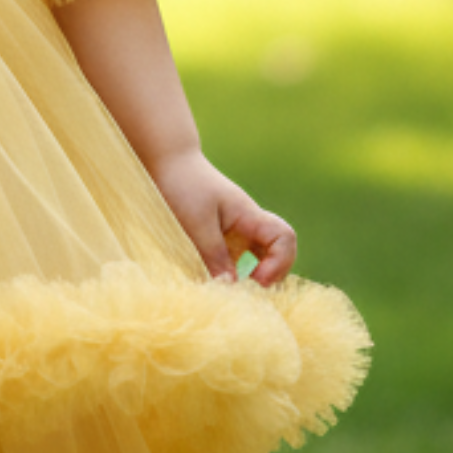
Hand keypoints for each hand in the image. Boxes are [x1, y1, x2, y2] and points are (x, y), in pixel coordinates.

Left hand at [146, 147, 296, 285]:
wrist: (167, 162)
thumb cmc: (183, 186)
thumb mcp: (196, 223)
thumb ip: (214, 255)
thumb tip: (232, 288)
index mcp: (249, 216)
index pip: (284, 238)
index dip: (279, 263)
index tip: (255, 280)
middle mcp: (249, 224)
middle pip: (278, 252)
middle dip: (270, 275)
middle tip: (245, 291)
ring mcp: (237, 231)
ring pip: (257, 259)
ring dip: (249, 276)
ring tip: (229, 290)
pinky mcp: (221, 237)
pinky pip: (236, 259)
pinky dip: (231, 272)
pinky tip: (215, 280)